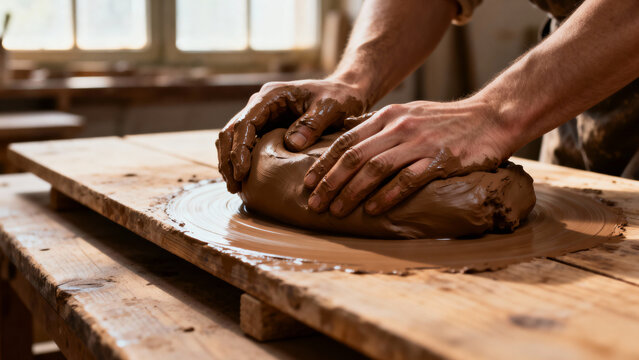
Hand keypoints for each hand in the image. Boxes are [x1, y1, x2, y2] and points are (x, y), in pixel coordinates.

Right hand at [216, 79, 365, 192]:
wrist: (344, 93)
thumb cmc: (339, 98)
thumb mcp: (330, 108)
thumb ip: (311, 124)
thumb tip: (290, 144)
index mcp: (271, 96)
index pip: (245, 123)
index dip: (240, 149)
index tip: (242, 173)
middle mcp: (261, 105)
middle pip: (231, 131)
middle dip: (228, 159)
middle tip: (233, 186)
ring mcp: (262, 116)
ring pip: (234, 139)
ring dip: (230, 162)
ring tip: (235, 188)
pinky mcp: (267, 128)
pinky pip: (246, 144)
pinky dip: (241, 161)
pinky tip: (244, 180)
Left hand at [303, 98, 513, 216]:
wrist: (490, 118)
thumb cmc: (446, 121)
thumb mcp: (408, 113)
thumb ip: (380, 127)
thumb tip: (350, 141)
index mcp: (388, 116)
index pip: (346, 141)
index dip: (324, 164)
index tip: (307, 184)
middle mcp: (399, 127)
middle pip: (355, 157)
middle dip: (330, 182)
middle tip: (314, 204)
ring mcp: (419, 142)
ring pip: (375, 168)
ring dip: (352, 192)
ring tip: (337, 211)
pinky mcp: (440, 159)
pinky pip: (407, 179)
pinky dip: (387, 196)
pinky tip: (372, 209)